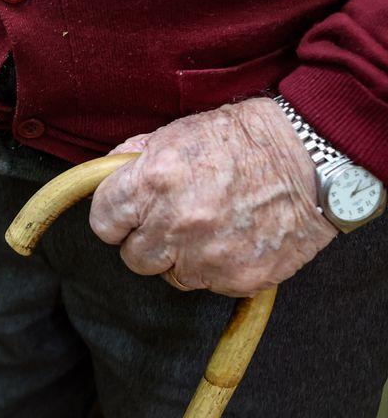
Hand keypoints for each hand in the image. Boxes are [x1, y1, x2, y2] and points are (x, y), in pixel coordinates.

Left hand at [88, 97, 336, 296]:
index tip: (126, 216)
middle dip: (148, 240)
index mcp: (153, 182)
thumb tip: (107, 177)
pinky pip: (209, 284)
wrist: (313, 158)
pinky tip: (235, 238)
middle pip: (134, 256)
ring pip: (171, 275)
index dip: (114, 218)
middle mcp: (176, 223)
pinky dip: (217, 267)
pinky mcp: (238, 278)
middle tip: (173, 220)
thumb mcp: (178, 133)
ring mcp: (207, 255)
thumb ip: (134, 159)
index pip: (103, 222)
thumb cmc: (245, 140)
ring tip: (210, 227)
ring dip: (182, 257)